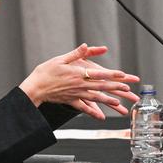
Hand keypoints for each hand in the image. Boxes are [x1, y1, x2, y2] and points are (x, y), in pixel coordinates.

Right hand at [19, 44, 139, 119]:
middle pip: (100, 86)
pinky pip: (84, 108)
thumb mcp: (61, 59)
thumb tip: (85, 45)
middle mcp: (79, 85)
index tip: (122, 75)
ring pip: (95, 98)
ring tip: (118, 103)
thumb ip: (76, 53)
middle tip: (127, 89)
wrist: (35, 87)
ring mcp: (76, 94)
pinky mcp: (71, 101)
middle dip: (115, 88)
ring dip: (108, 100)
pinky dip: (93, 112)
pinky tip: (101, 116)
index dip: (111, 74)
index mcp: (77, 73)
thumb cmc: (46, 72)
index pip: (98, 74)